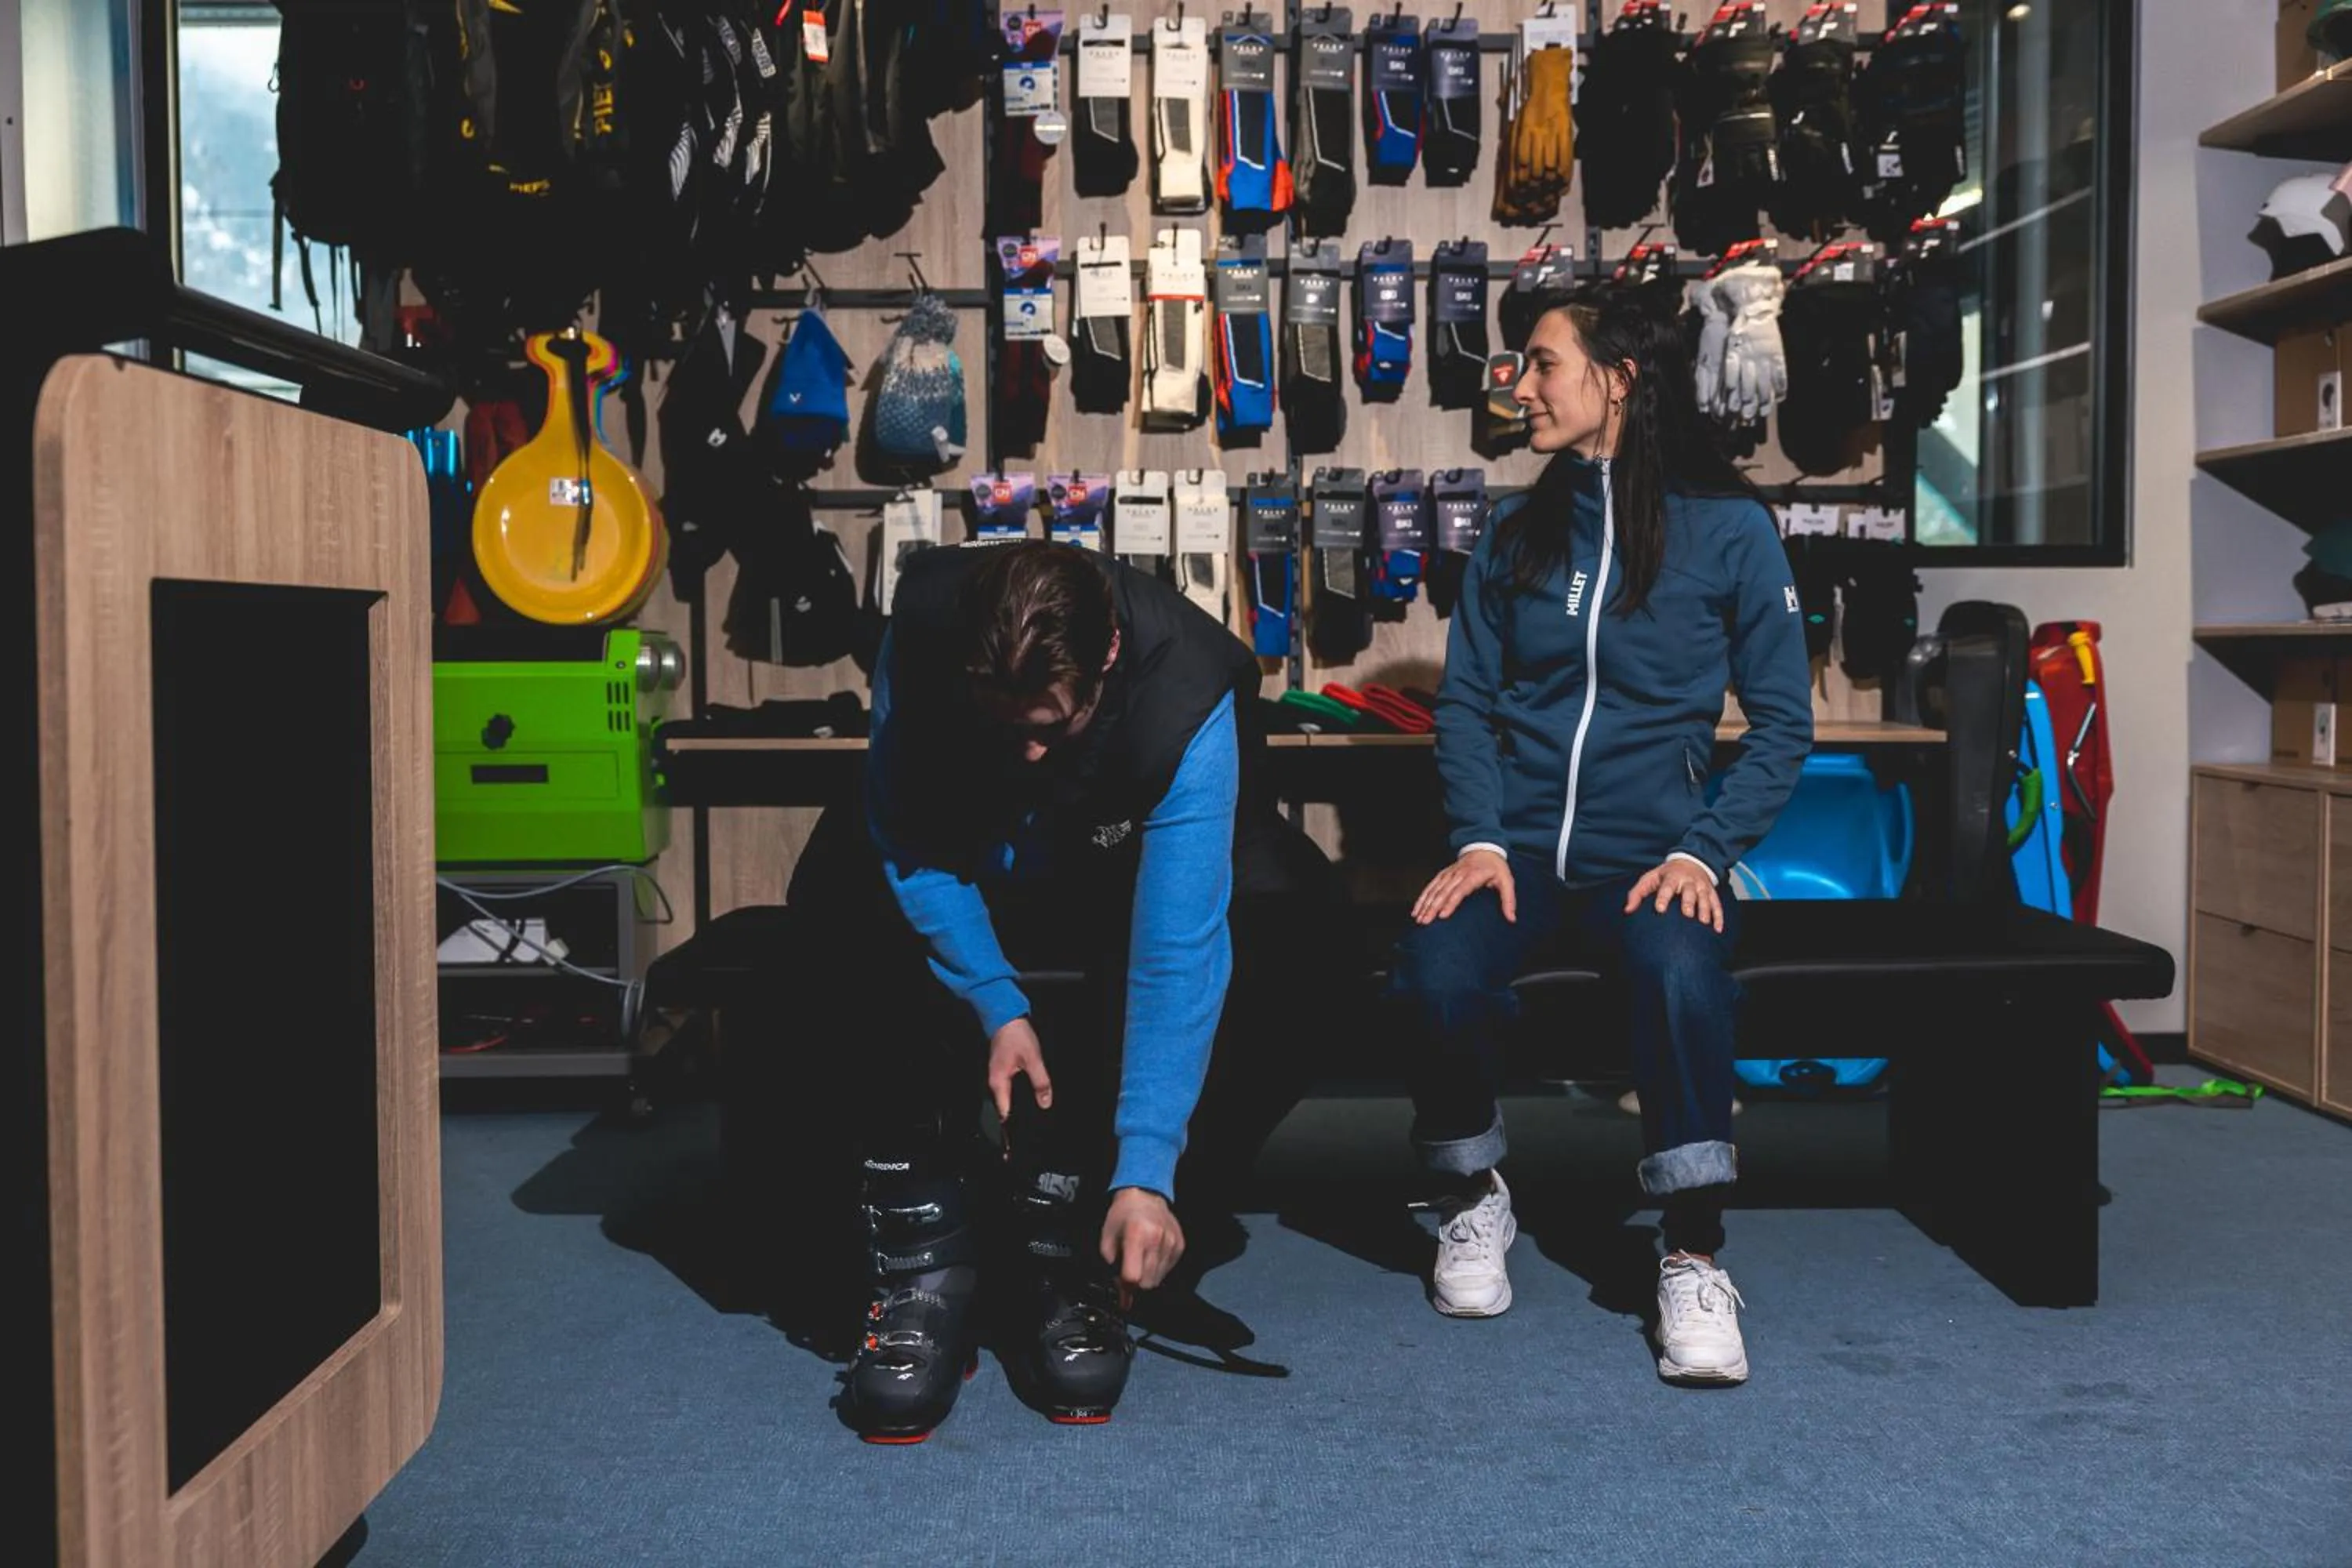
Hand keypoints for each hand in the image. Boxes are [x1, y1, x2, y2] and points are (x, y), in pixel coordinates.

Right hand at [986, 1016, 1050, 1125]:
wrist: (1005, 1017)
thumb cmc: (1016, 1036)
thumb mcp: (1033, 1059)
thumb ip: (1040, 1082)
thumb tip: (1045, 1102)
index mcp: (998, 1082)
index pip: (1003, 1112)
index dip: (1012, 1125)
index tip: (1021, 1134)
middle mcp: (994, 1082)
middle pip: (1003, 1108)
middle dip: (1016, 1118)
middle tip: (1029, 1127)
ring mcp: (996, 1077)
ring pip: (1005, 1099)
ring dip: (1016, 1106)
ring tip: (1030, 1115)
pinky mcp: (1000, 1071)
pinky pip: (1007, 1090)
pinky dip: (1016, 1095)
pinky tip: (1027, 1096)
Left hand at [1100, 1187, 1185, 1301]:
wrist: (1145, 1195)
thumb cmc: (1122, 1215)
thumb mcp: (1106, 1237)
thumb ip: (1110, 1264)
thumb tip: (1120, 1290)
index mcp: (1137, 1235)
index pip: (1133, 1276)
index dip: (1124, 1286)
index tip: (1120, 1287)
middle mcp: (1158, 1239)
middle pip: (1148, 1282)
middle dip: (1136, 1285)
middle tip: (1128, 1274)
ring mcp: (1172, 1243)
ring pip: (1159, 1279)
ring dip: (1147, 1277)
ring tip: (1139, 1262)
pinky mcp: (1180, 1245)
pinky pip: (1168, 1270)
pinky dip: (1157, 1269)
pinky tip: (1150, 1256)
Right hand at [1413, 848, 1516, 924]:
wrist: (1484, 848)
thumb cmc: (1495, 867)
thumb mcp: (1507, 881)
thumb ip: (1509, 900)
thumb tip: (1512, 919)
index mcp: (1473, 876)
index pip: (1460, 891)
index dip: (1450, 903)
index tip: (1442, 915)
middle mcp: (1458, 874)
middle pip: (1443, 892)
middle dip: (1432, 907)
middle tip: (1425, 921)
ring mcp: (1449, 874)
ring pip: (1434, 889)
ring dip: (1425, 903)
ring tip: (1418, 918)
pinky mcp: (1443, 874)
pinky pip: (1431, 886)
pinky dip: (1422, 897)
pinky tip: (1416, 908)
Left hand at [1625, 858, 1723, 931]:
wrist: (1690, 861)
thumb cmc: (1665, 875)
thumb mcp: (1649, 878)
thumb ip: (1637, 893)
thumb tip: (1627, 910)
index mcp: (1672, 876)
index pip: (1667, 886)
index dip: (1664, 897)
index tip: (1660, 909)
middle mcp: (1688, 881)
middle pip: (1689, 891)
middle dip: (1688, 902)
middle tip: (1687, 915)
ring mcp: (1702, 886)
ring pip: (1705, 898)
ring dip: (1705, 910)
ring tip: (1703, 923)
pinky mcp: (1711, 892)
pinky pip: (1717, 905)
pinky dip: (1718, 916)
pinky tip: (1717, 929)